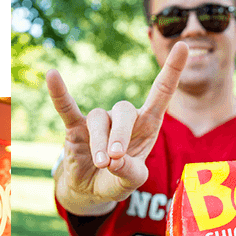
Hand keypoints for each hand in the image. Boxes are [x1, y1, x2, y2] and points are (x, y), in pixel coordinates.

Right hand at [47, 41, 188, 207]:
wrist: (90, 190)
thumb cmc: (117, 180)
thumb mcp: (131, 182)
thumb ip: (129, 173)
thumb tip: (113, 160)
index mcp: (146, 125)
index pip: (161, 93)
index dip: (172, 71)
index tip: (183, 46)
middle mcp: (123, 118)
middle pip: (124, 111)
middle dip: (120, 135)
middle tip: (115, 158)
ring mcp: (99, 121)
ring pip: (98, 120)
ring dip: (99, 143)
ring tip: (100, 163)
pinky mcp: (75, 128)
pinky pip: (67, 108)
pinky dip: (60, 94)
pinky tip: (53, 76)